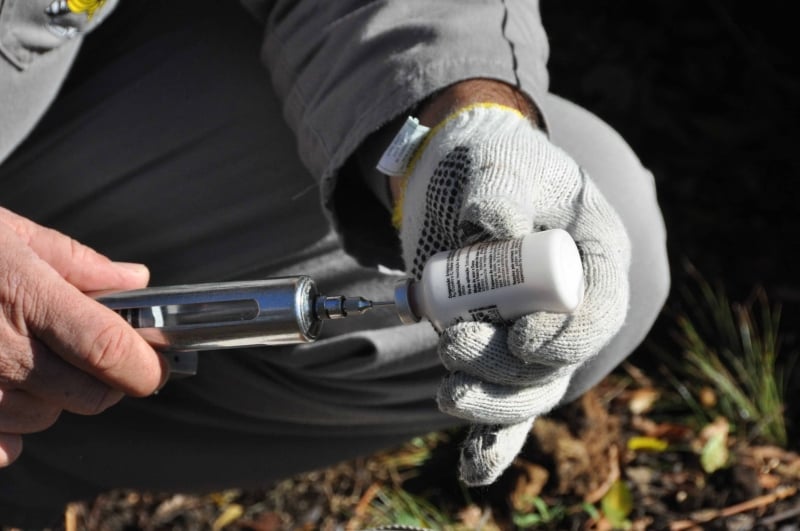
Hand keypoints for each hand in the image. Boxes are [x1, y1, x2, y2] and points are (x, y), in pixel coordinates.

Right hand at [0, 208, 167, 465]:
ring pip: (47, 417)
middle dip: (107, 381)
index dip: (147, 366)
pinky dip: (12, 428)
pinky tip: (1, 391)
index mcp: (26, 298)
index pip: (110, 350)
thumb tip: (134, 280)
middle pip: (88, 395)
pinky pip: (1, 445)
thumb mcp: (8, 234)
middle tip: (94, 354)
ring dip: (54, 397)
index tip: (159, 365)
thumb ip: (77, 262)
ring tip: (29, 357)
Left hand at [393, 82, 630, 484]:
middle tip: (458, 346)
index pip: (601, 307)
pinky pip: (505, 406)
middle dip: (512, 367)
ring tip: (450, 392)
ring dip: (492, 402)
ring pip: (528, 388)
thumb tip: (494, 225)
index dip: (571, 334)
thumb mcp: (497, 160)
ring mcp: (535, 332)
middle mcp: (573, 302)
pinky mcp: (498, 351)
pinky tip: (473, 472)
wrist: (455, 180)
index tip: (526, 338)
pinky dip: (490, 441)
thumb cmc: (488, 163)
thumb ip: (499, 186)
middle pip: (559, 358)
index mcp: (594, 253)